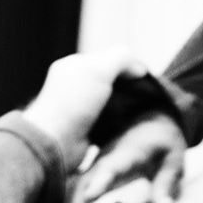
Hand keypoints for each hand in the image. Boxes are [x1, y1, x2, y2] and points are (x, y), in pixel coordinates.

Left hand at [21, 49, 148, 170]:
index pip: (110, 59)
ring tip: (143, 111)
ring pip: (113, 101)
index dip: (129, 66)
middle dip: (130, 87)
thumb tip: (139, 68)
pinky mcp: (87, 129)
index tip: (145, 78)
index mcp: (75, 66)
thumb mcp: (98, 69)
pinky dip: (120, 121)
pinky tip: (131, 124)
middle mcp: (77, 84)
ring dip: (127, 106)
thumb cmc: (74, 103)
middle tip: (147, 96)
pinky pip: (109, 120)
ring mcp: (81, 108)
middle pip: (112, 80)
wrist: (55, 143)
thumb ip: (121, 58)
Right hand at [69, 113, 186, 202]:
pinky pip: (77, 186)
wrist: (150, 119)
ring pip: (76, 183)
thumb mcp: (175, 158)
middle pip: (86, 178)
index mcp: (129, 151)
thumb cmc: (164, 141)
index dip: (100, 180)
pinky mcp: (93, 170)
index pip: (112, 165)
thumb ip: (168, 182)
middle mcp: (107, 156)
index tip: (89, 197)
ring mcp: (97, 162)